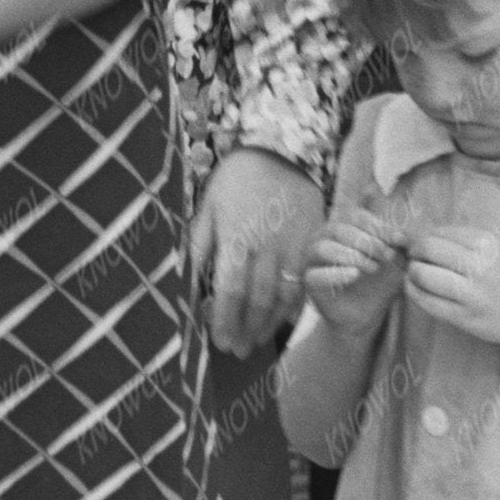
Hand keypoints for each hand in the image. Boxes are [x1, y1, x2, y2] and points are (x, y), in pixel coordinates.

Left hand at [192, 147, 325, 362]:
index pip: (230, 291)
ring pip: (283, 297)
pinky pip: (305, 283)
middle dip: (245, 330)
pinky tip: (281, 321)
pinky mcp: (314, 243)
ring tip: (255, 342)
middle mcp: (267, 245)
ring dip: (268, 325)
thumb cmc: (236, 179)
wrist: (282, 148)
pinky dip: (292, 307)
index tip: (217, 342)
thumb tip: (185, 282)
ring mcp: (294, 245)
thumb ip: (199, 247)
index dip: (223, 321)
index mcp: (236, 237)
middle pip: (256, 301)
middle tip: (236, 351)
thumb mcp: (208, 207)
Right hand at [306, 196, 406, 310]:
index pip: (355, 216)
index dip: (378, 226)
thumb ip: (397, 246)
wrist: (364, 314)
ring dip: (352, 255)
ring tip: (373, 267)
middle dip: (367, 241)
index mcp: (340, 227)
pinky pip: (315, 275)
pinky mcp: (309, 282)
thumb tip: (405, 235)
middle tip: (387, 256)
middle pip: (338, 229)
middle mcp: (321, 239)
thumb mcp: (393, 262)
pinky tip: (355, 275)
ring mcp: (311, 261)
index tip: (400, 240)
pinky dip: (336, 273)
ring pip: (323, 248)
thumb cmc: (376, 282)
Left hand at [402, 226, 499, 356]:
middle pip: (427, 249)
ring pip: (422, 275)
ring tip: (417, 274)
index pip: (439, 231)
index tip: (418, 243)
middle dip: (413, 251)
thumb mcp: (495, 249)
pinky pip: (426, 302)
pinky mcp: (465, 317)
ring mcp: (472, 293)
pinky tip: (416, 289)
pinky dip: (414, 292)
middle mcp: (479, 265)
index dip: (420, 236)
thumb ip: (458, 240)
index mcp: (487, 242)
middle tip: (415, 257)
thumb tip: (409, 236)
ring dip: (412, 272)